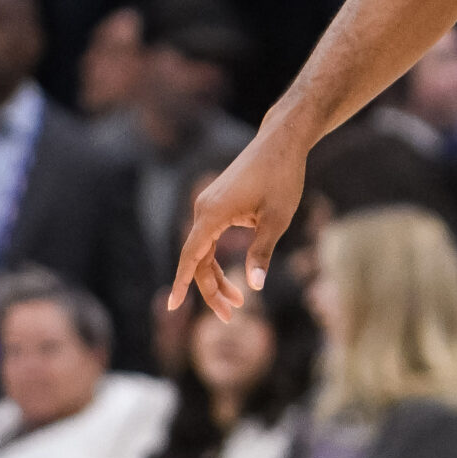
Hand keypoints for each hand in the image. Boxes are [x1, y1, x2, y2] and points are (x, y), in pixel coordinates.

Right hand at [168, 121, 308, 319]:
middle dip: (212, 289)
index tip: (173, 306)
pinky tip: (232, 277)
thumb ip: (262, 252)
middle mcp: (203, 209)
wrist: (281, 142)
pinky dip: (218, 259)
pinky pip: (210, 238)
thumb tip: (255, 286)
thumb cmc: (282, 177)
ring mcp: (208, 205)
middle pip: (198, 259)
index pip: (191, 256)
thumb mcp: (277, 218)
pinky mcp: (217, 203)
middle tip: (231, 315)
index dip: (182, 282)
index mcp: (212, 213)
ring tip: (238, 302)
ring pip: (204, 250)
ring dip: (217, 277)